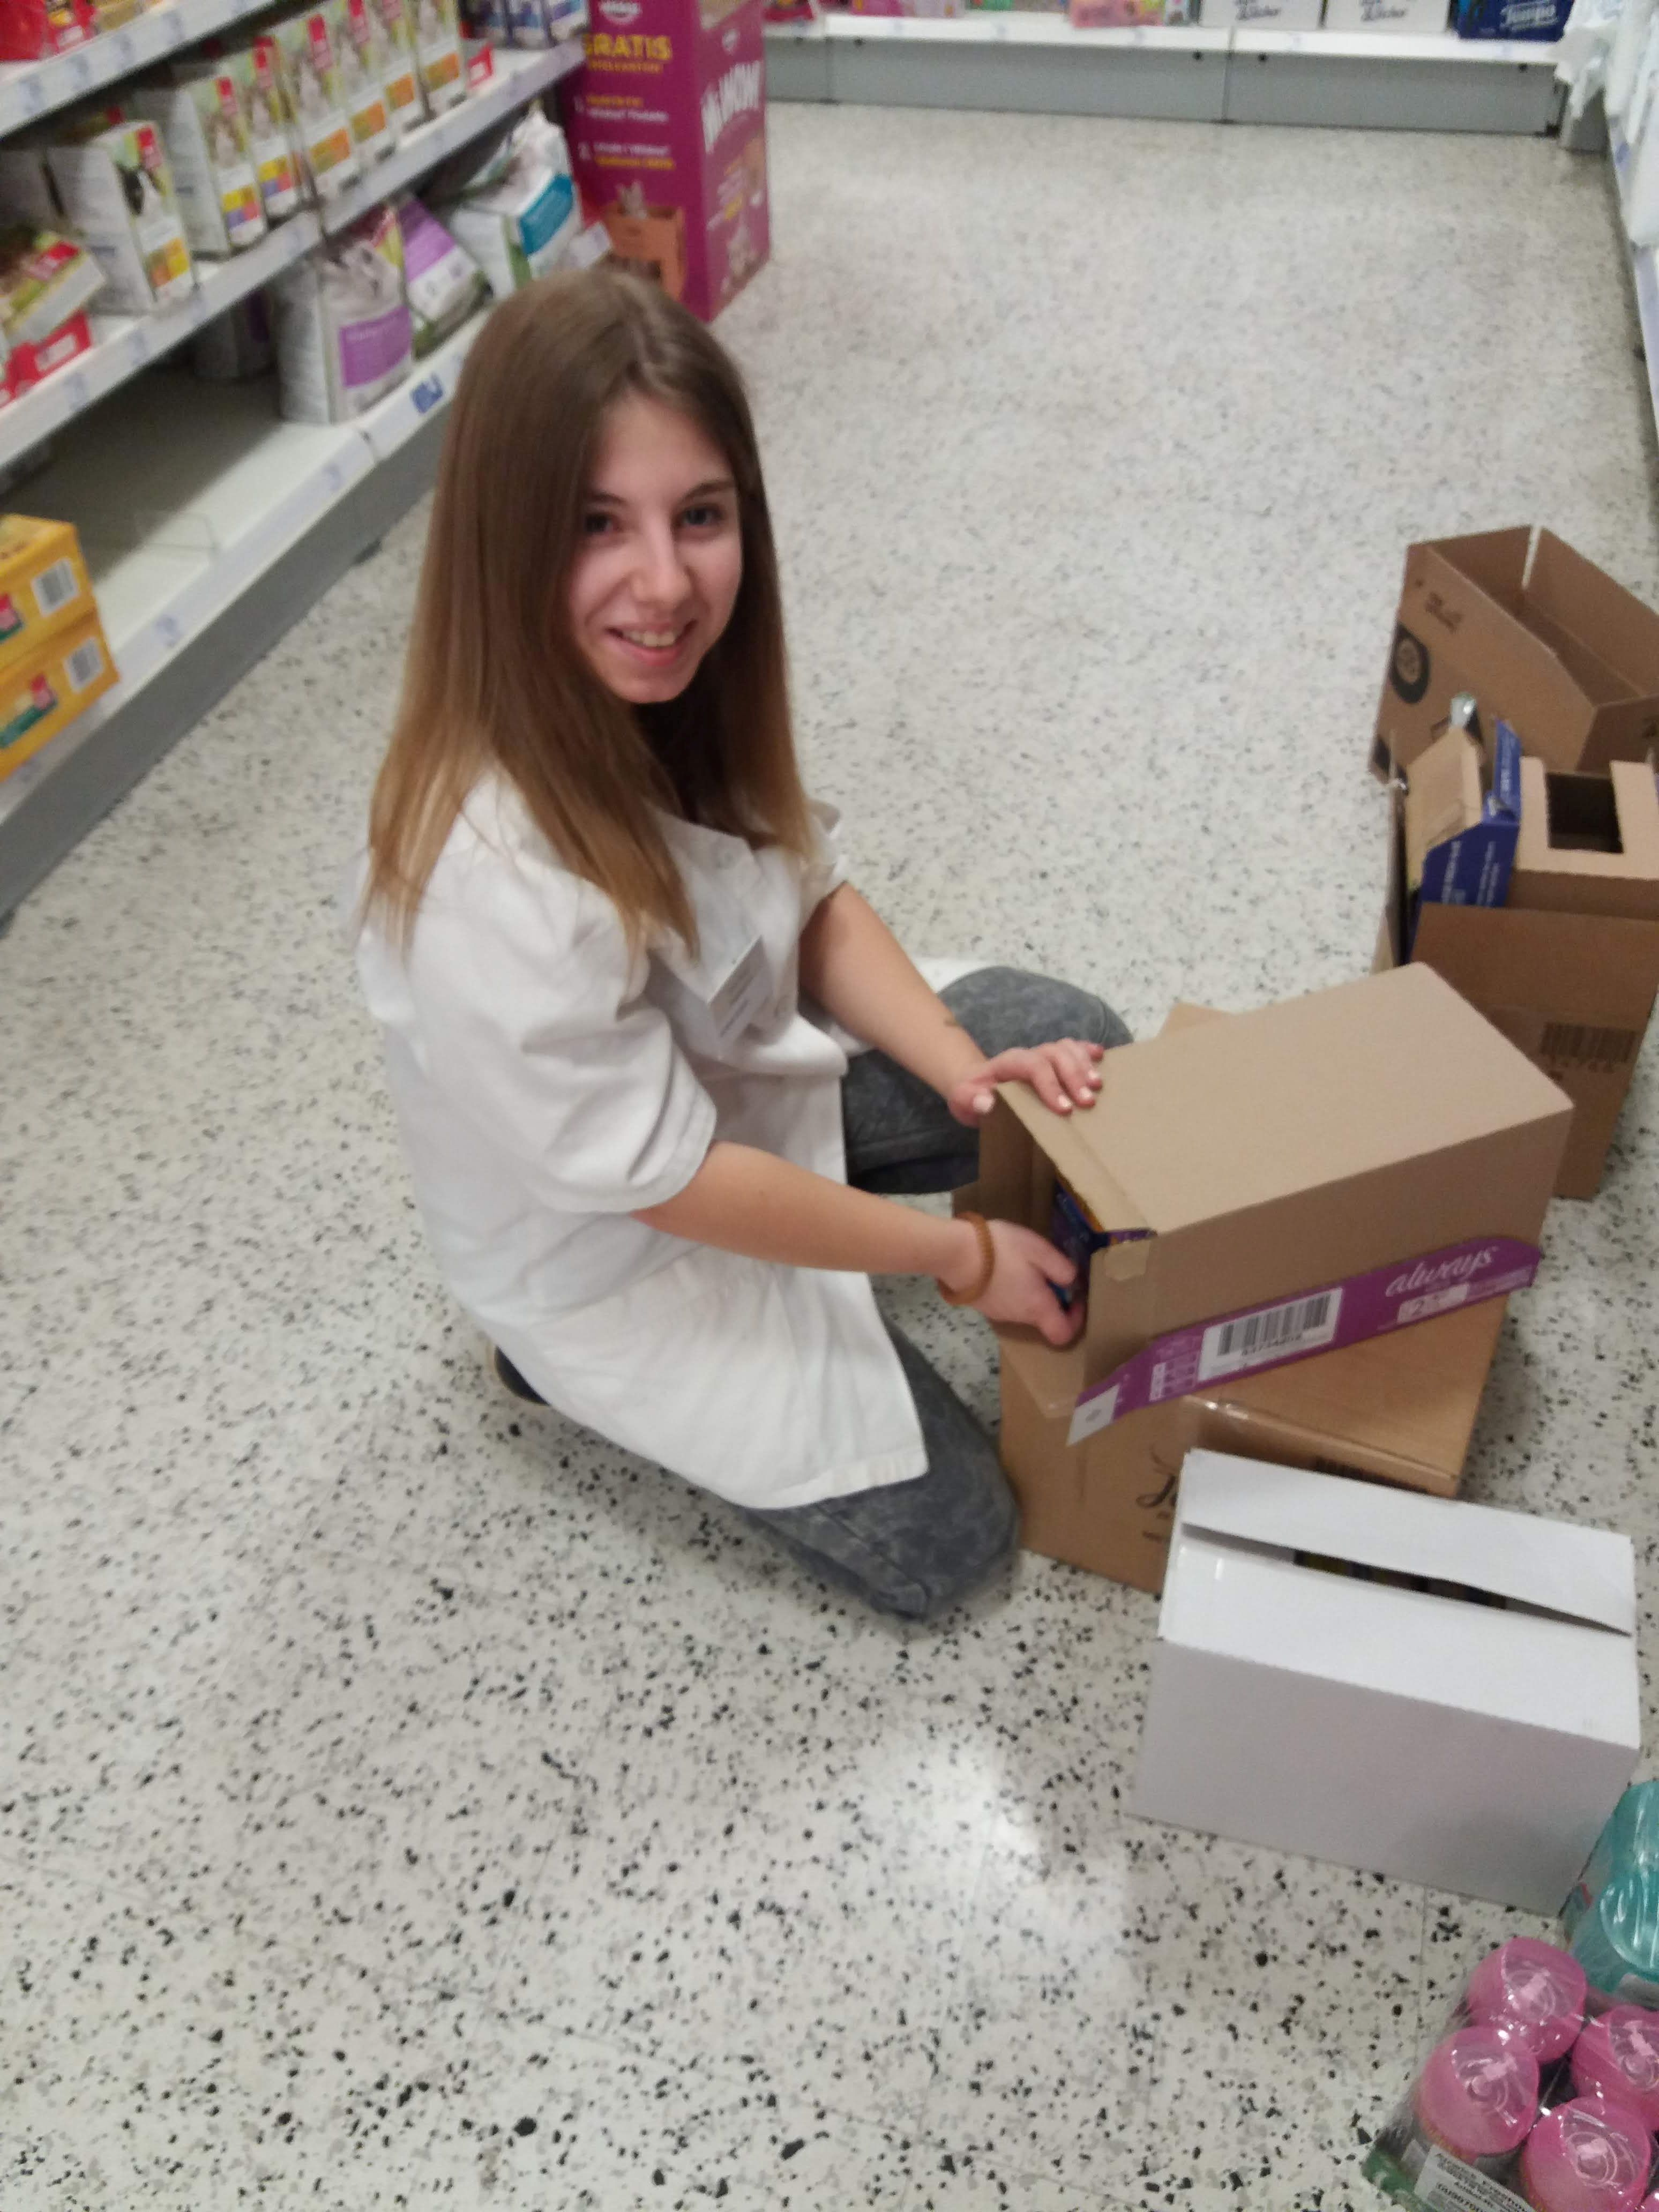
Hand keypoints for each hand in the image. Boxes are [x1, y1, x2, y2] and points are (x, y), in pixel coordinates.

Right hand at [940, 1217, 1081, 1347]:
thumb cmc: (1001, 1250)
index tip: (1075, 1297)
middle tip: (1047, 1270)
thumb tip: (1071, 1282)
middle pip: (1043, 1319)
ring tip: (1022, 1263)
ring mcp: (997, 1313)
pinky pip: (1005, 1302)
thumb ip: (1061, 1267)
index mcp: (1038, 1307)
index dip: (1075, 1320)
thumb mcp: (1039, 1250)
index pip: (1064, 1333)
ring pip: (1024, 1310)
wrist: (954, 1253)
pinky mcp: (982, 1305)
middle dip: (1051, 1299)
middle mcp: (1019, 1317)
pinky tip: (1002, 1267)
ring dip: (1030, 1292)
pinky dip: (1011, 1290)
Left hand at [947, 1039, 1104, 1127]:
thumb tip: (986, 1103)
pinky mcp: (1053, 1059)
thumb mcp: (963, 1101)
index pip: (1032, 1065)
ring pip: (1067, 1048)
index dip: (1050, 1084)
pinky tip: (1102, 1057)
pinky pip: (1073, 1048)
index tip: (1064, 1109)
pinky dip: (1088, 1050)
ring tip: (1099, 1086)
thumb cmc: (972, 1095)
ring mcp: (1042, 1054)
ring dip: (1085, 1064)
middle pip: (1055, 1054)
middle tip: (1088, 1102)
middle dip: (1074, 1076)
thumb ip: (971, 1101)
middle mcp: (1028, 1054)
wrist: (974, 1084)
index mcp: (1007, 1063)